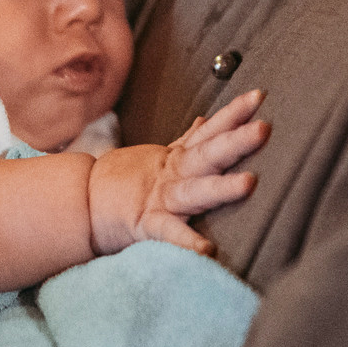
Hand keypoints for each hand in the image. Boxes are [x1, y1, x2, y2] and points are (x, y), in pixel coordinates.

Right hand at [88, 89, 268, 256]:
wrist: (84, 202)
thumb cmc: (127, 181)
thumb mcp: (159, 157)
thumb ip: (186, 141)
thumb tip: (204, 120)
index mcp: (179, 158)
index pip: (209, 131)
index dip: (233, 114)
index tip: (259, 96)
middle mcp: (174, 174)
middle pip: (209, 154)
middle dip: (236, 141)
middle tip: (263, 129)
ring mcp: (161, 198)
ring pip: (195, 190)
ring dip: (222, 187)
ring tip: (249, 183)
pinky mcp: (148, 224)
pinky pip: (169, 233)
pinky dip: (187, 242)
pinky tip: (207, 250)